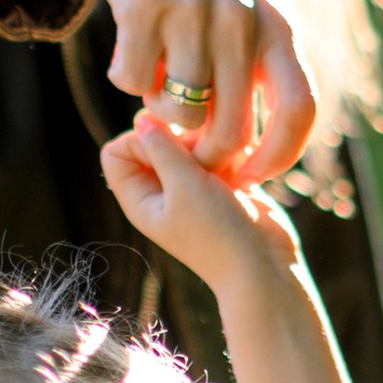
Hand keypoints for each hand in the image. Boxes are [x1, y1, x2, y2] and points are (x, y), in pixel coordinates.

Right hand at [0, 0, 317, 183]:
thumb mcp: (246, 13)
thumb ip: (256, 72)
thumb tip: (246, 153)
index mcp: (278, 26)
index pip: (300, 110)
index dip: (278, 158)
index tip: (246, 176)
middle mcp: (243, 17)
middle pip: (230, 128)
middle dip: (204, 154)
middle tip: (183, 146)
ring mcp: (194, 9)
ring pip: (178, 110)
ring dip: (160, 111)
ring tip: (157, 81)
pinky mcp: (144, 3)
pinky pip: (130, 81)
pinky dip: (126, 78)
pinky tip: (131, 49)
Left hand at [101, 115, 301, 292]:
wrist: (265, 266)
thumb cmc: (218, 234)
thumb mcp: (183, 185)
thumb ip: (160, 147)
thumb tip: (142, 116)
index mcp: (141, 198)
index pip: (118, 151)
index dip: (139, 140)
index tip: (168, 147)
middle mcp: (162, 191)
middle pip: (155, 141)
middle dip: (179, 139)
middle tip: (203, 157)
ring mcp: (194, 187)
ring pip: (190, 142)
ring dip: (209, 145)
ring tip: (226, 167)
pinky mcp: (223, 183)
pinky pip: (219, 151)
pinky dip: (230, 153)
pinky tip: (243, 173)